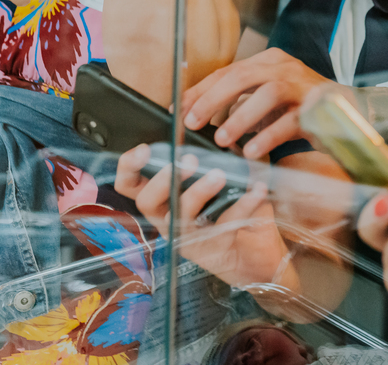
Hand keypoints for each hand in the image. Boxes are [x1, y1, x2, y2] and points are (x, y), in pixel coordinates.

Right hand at [115, 144, 292, 288]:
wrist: (259, 255)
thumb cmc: (233, 211)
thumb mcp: (224, 179)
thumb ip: (219, 156)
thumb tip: (225, 132)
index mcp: (163, 199)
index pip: (129, 184)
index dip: (129, 166)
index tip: (144, 149)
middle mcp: (167, 219)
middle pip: (146, 202)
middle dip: (163, 179)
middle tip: (187, 160)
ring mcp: (186, 237)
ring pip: (180, 216)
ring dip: (198, 191)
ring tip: (219, 174)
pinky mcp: (210, 250)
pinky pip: (224, 225)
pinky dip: (243, 204)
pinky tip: (258, 189)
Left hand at [181, 48, 337, 159]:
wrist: (353, 115)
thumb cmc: (302, 110)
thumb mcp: (267, 102)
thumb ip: (240, 104)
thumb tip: (200, 116)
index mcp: (270, 61)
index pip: (228, 71)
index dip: (201, 90)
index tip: (179, 110)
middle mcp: (286, 68)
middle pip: (243, 75)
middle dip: (213, 99)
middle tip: (192, 122)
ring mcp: (303, 86)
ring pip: (267, 93)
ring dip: (240, 117)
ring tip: (221, 139)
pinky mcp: (318, 108)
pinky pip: (290, 120)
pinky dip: (268, 136)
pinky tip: (252, 151)